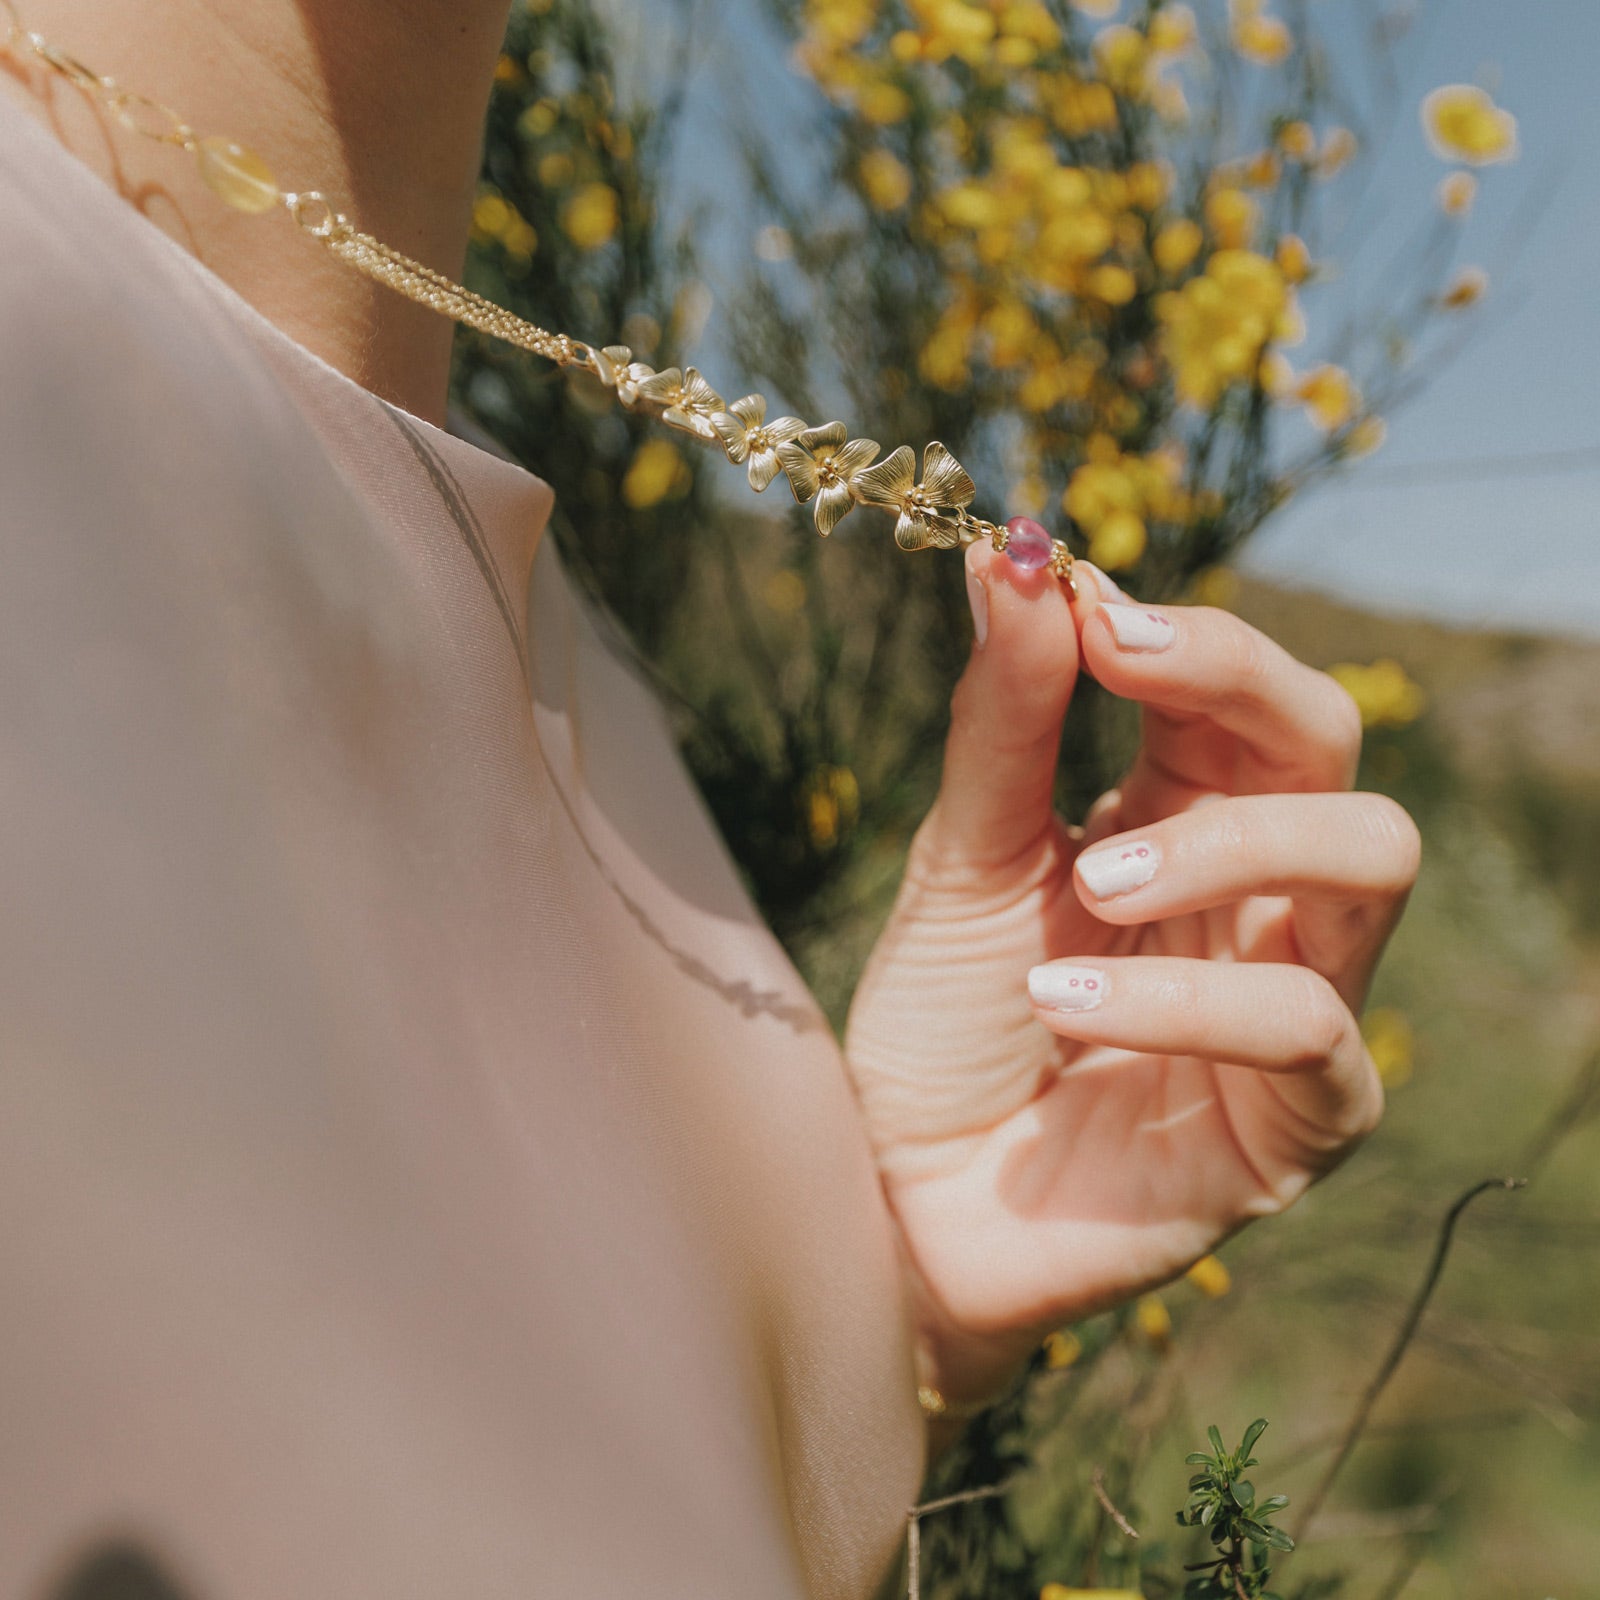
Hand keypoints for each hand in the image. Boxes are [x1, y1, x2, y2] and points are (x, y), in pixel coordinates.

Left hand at [845, 548, 1417, 1404]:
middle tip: (1115, 672)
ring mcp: (1295, 1005)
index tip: (1089, 605)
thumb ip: (1005, 717)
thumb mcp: (962, 857)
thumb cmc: (938, 1024)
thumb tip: (1015, 548)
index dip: (1190, 632)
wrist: (899, 1197)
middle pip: (1337, 744)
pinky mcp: (1300, 1124)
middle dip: (1234, 687)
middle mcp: (1260, 899)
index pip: (1249, 689)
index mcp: (1186, 819)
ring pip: (1367, 860)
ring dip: (1225, 843)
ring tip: (1088, 888)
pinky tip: (1068, 1001)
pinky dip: (1190, 996)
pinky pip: (1310, 1025)